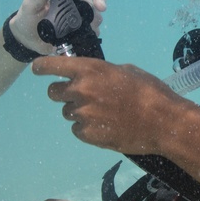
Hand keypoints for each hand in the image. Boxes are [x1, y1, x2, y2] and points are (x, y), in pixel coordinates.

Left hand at [9, 0, 106, 54]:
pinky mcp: (78, 32)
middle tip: (95, 20)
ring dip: (94, 23)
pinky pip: (91, 33)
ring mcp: (78, 18)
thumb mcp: (30, 5)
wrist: (26, 39)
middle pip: (95, 2)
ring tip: (83, 30)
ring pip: (95, 18)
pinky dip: (91, 35)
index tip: (100, 3)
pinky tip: (83, 38)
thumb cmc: (27, 17)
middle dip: (99, 9)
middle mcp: (75, 3)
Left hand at [34, 56, 192, 154]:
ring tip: (104, 114)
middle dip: (64, 94)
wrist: (162, 122)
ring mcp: (82, 114)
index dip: (41, 67)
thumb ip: (102, 73)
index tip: (37, 69)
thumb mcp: (125, 71)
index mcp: (89, 69)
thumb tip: (92, 77)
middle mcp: (80, 90)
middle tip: (81, 97)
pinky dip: (87, 129)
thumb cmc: (149, 91)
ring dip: (79, 112)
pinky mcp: (87, 134)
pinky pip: (77, 130)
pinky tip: (106, 127)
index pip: (52, 66)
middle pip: (54, 93)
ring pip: (67, 112)